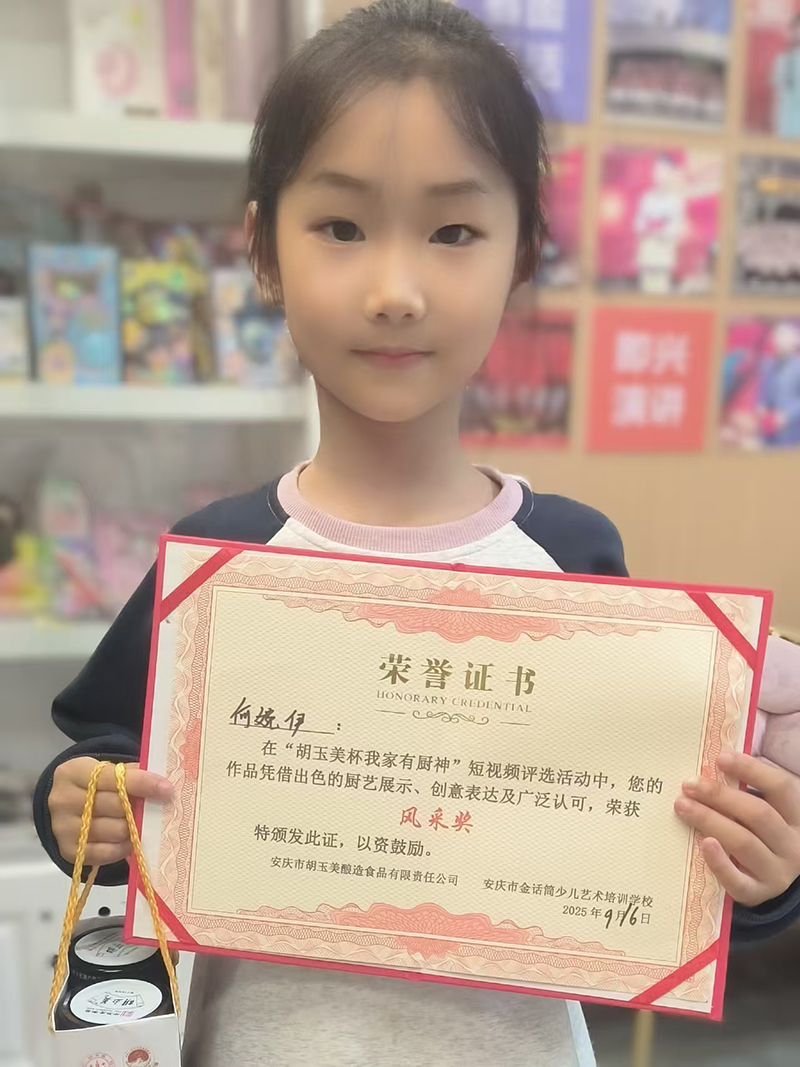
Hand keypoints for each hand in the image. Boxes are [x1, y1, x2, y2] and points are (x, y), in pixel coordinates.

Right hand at [49, 757, 171, 867]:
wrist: (66, 804)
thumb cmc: (95, 785)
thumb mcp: (108, 770)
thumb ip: (131, 774)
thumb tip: (162, 786)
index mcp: (73, 772)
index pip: (113, 777)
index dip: (143, 783)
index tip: (167, 789)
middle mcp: (63, 800)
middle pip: (115, 806)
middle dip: (138, 808)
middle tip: (152, 808)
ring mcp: (63, 828)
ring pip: (114, 831)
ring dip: (132, 829)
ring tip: (137, 823)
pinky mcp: (68, 851)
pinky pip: (106, 853)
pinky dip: (123, 848)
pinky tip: (128, 840)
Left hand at [674, 751, 799, 907]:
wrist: (769, 879)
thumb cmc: (760, 834)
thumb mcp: (765, 810)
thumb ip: (746, 790)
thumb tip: (712, 764)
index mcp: (796, 817)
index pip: (781, 788)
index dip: (752, 770)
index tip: (720, 758)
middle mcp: (792, 845)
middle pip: (758, 814)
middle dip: (720, 796)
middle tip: (689, 785)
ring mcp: (777, 872)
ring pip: (744, 842)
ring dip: (710, 820)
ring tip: (682, 806)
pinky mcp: (757, 894)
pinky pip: (738, 881)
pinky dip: (720, 863)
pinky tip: (703, 844)